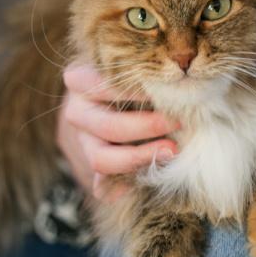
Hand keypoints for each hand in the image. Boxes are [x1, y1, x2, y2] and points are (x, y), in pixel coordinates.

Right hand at [57, 65, 178, 200]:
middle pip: (109, 126)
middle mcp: (75, 111)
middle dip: (148, 127)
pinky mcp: (89, 165)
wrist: (104, 100)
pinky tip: (142, 184)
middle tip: (179, 122)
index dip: (139, 92)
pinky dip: (120, 188)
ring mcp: (81, 141)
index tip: (169, 92)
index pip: (106, 86)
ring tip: (171, 152)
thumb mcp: (127, 68)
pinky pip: (101, 186)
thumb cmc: (128, 77)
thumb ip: (141, 74)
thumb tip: (177, 73)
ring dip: (140, 158)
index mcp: (79, 81)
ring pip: (101, 159)